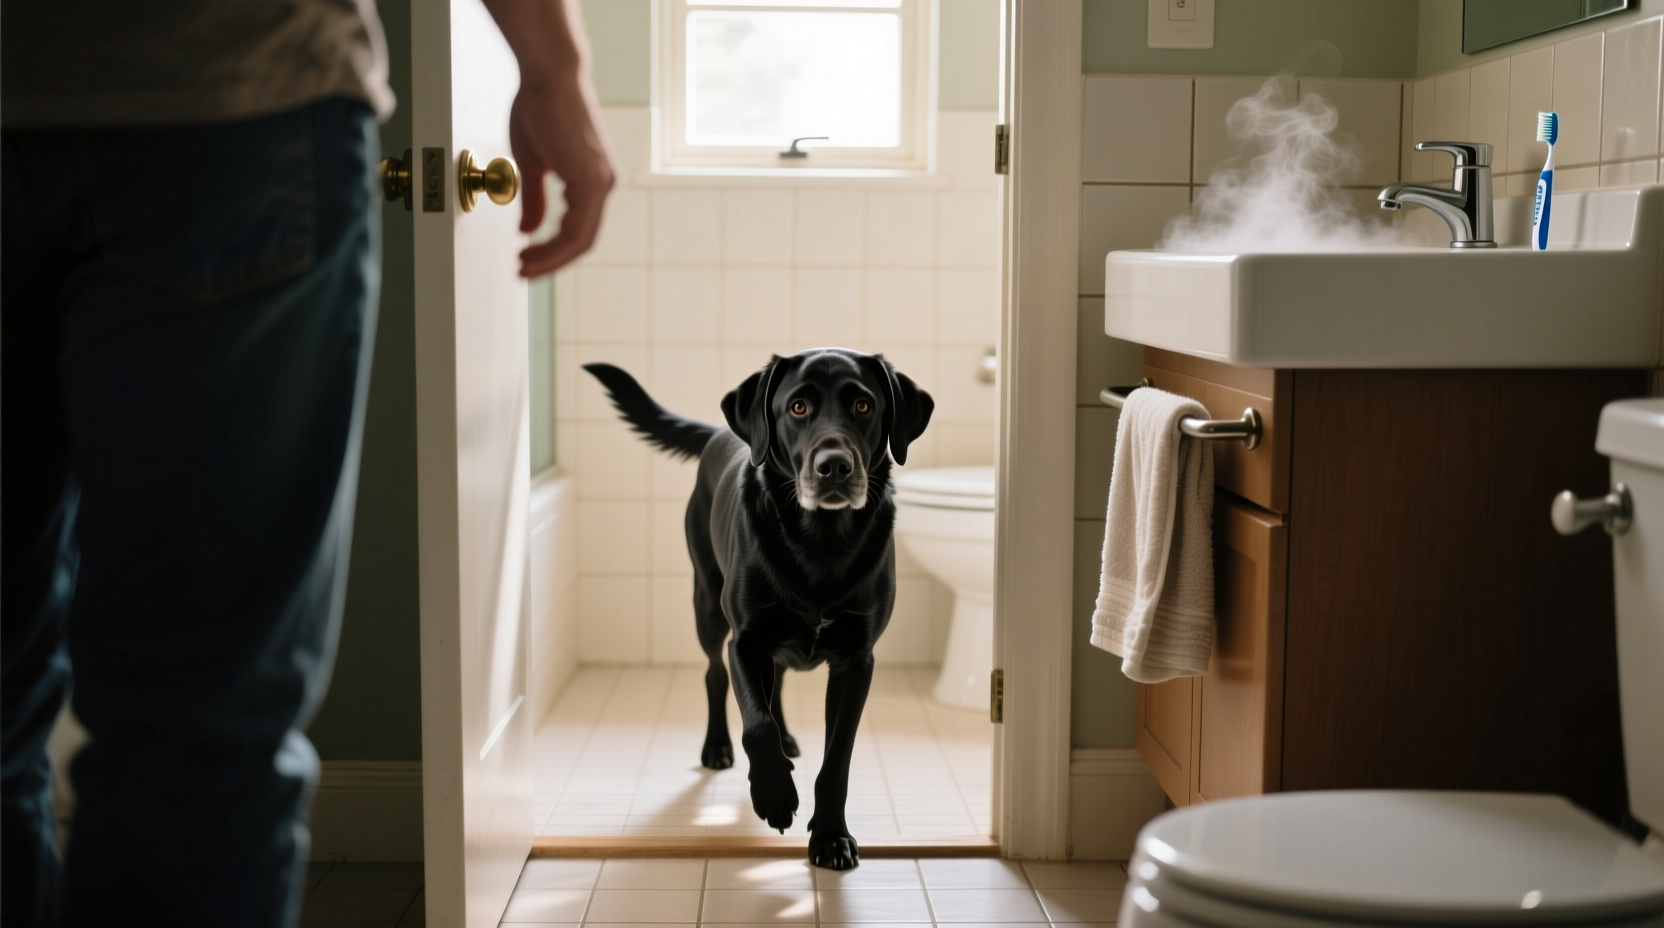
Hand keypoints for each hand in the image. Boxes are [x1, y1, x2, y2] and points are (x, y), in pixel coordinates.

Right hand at [509, 79, 615, 277]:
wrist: (549, 76)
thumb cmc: (540, 108)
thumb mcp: (533, 163)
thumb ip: (534, 199)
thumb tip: (529, 229)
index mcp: (591, 180)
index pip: (577, 230)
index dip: (552, 251)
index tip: (526, 258)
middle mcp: (602, 183)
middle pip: (582, 241)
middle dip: (551, 261)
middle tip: (524, 271)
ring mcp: (601, 182)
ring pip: (581, 239)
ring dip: (551, 257)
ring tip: (524, 265)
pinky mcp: (593, 179)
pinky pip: (578, 226)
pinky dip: (555, 242)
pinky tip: (531, 245)